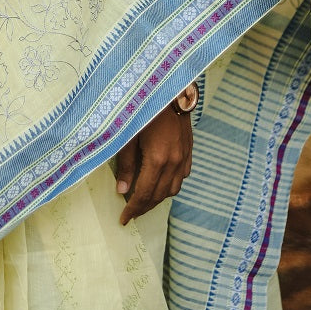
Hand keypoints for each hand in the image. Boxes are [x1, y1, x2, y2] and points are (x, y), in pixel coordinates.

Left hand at [114, 100, 192, 225]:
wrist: (171, 90)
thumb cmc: (144, 108)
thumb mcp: (128, 135)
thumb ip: (125, 164)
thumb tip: (121, 190)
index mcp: (157, 159)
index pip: (144, 194)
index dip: (133, 208)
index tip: (124, 219)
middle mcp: (174, 162)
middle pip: (159, 196)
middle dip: (144, 207)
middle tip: (131, 214)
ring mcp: (184, 157)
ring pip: (173, 189)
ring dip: (158, 198)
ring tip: (144, 201)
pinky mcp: (189, 151)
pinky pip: (182, 177)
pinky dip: (170, 185)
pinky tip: (160, 183)